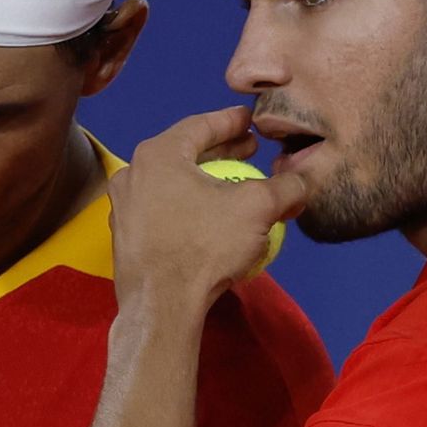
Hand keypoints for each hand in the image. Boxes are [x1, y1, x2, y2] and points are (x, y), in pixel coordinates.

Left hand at [108, 107, 307, 310]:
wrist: (162, 306)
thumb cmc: (204, 247)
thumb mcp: (257, 209)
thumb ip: (284, 187)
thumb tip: (302, 181)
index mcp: (158, 155)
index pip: (200, 126)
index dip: (231, 121)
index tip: (250, 120)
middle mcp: (133, 174)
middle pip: (184, 153)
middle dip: (220, 150)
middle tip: (248, 149)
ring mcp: (124, 207)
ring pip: (172, 183)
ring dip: (204, 181)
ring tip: (234, 186)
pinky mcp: (126, 237)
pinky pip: (163, 211)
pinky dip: (189, 208)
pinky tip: (212, 221)